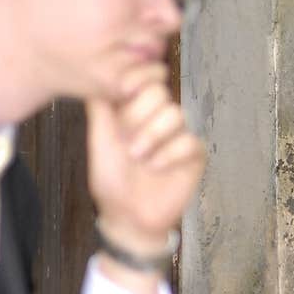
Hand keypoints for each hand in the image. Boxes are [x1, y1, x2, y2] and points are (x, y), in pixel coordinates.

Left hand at [86, 60, 205, 249]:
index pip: (145, 78)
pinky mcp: (194, 154)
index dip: (138, 77)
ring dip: (152, 136)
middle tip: (126, 141)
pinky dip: (169, 154)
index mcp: (136, 110)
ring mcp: (178, 135)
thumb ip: (100, 108)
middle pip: (159, 92)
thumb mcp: (99, 141)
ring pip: (175, 114)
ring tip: (139, 158)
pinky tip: (156, 168)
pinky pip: (189, 141)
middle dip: (139, 115)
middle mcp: (158, 118)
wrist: (128, 216)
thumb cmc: (111, 181)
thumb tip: (99, 78)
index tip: (124, 89)